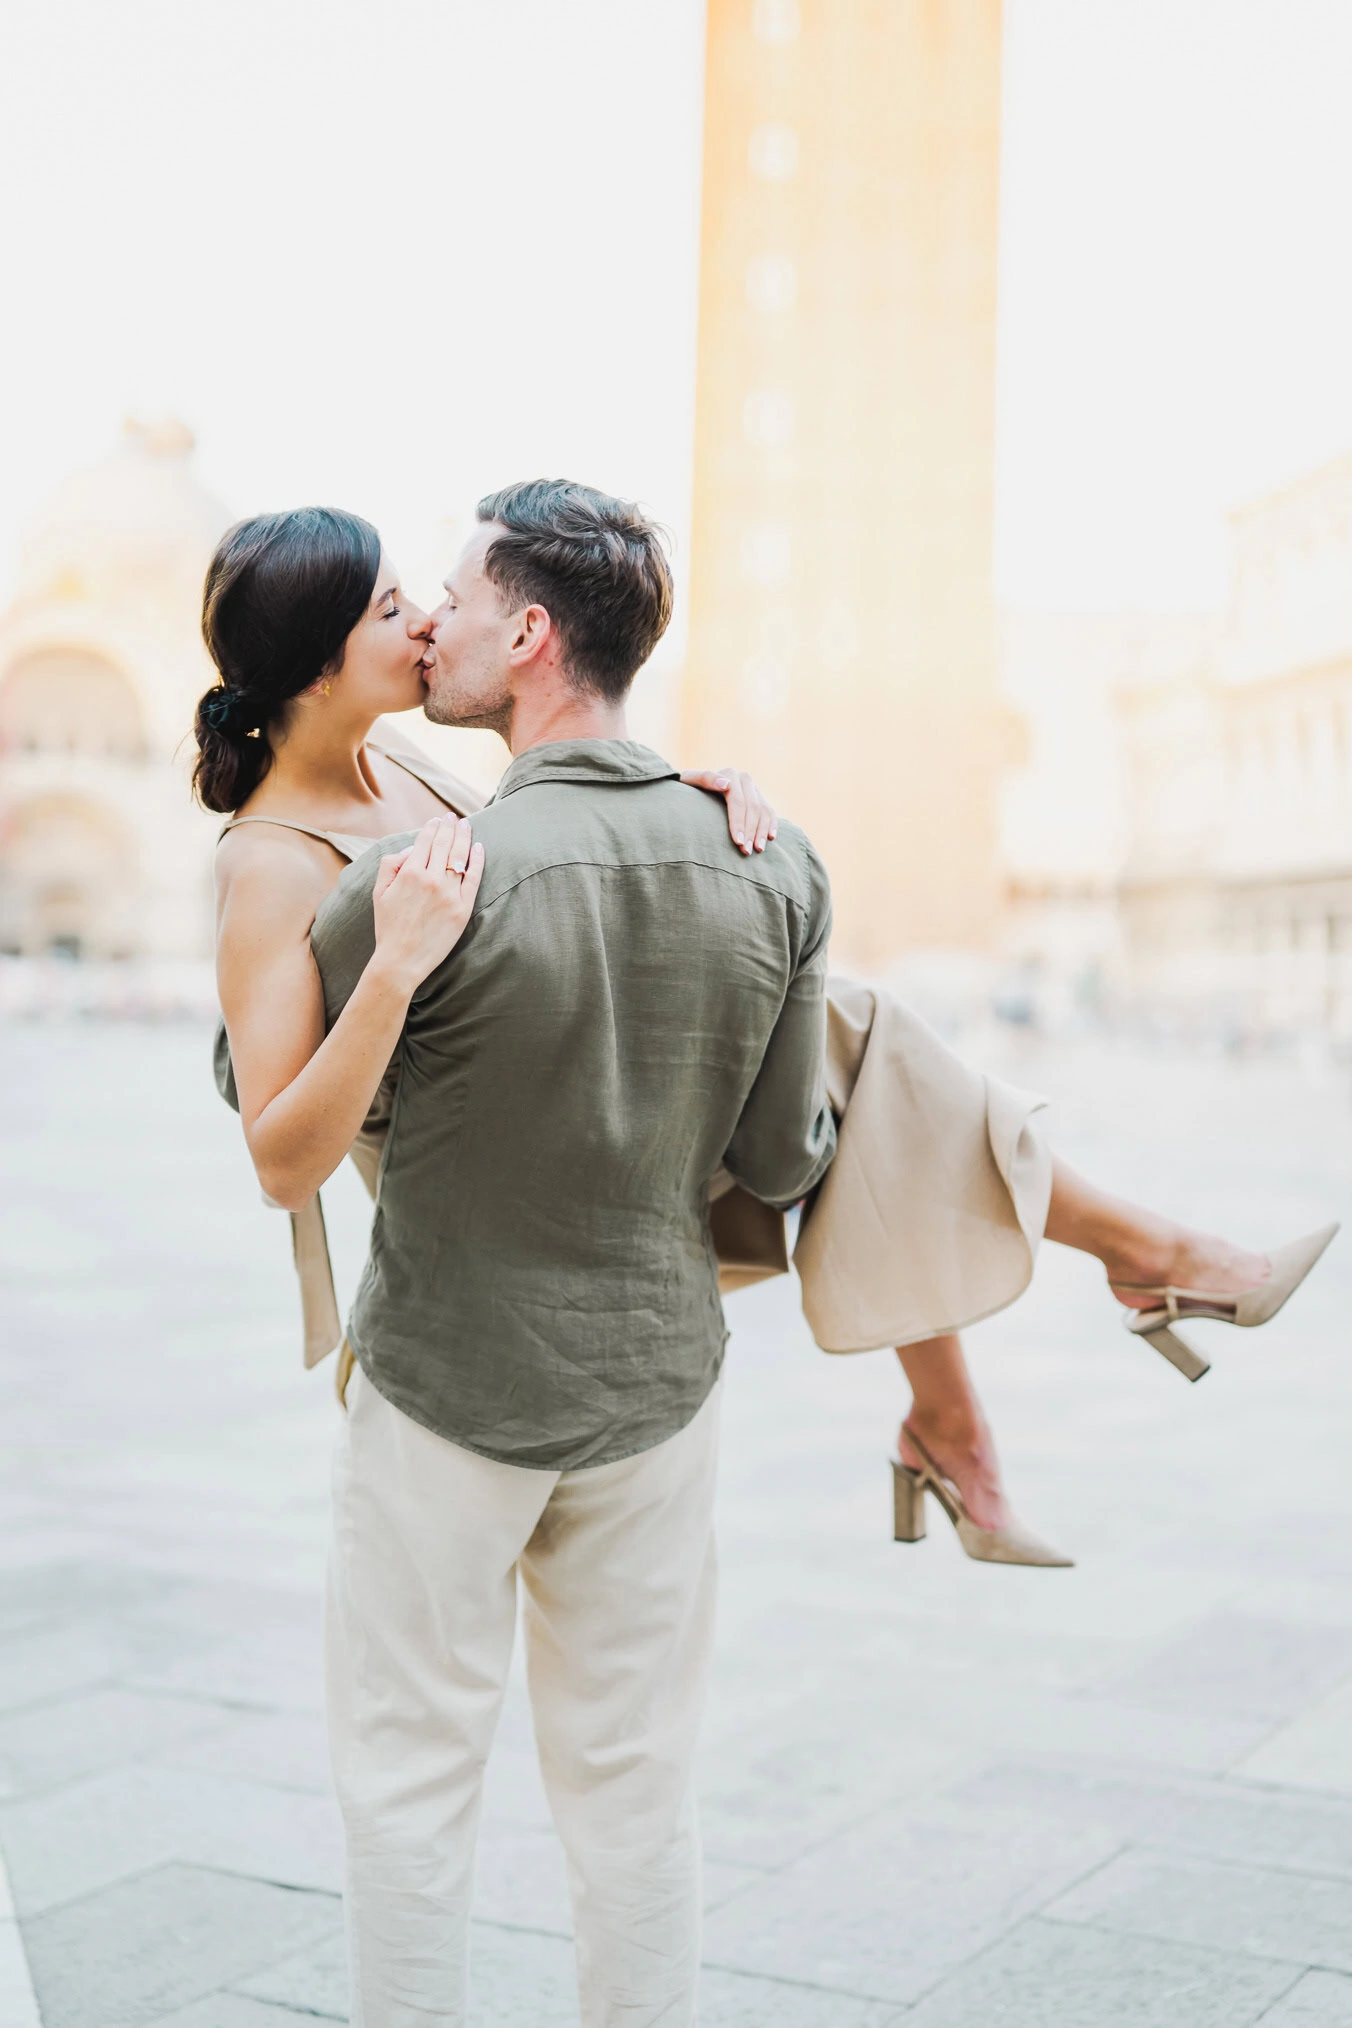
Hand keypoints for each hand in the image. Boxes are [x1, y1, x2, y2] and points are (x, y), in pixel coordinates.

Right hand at [371, 815, 483, 995]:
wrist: (401, 961)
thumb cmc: (388, 927)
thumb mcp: (378, 892)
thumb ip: (390, 865)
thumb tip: (411, 849)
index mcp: (409, 873)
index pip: (425, 841)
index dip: (432, 827)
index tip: (438, 820)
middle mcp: (431, 879)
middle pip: (444, 844)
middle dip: (450, 826)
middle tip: (454, 817)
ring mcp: (449, 893)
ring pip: (460, 856)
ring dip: (464, 836)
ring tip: (466, 825)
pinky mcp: (463, 908)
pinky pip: (474, 878)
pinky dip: (478, 860)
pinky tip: (479, 848)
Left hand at [680, 767, 777, 854]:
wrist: (695, 787)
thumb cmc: (688, 787)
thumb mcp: (690, 780)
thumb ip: (705, 778)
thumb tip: (726, 784)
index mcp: (729, 774)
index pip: (738, 801)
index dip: (739, 822)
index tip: (738, 842)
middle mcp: (744, 779)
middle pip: (753, 808)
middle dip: (751, 831)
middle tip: (746, 851)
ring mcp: (753, 788)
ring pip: (764, 810)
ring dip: (762, 831)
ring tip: (758, 850)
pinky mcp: (759, 797)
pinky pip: (770, 811)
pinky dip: (772, 824)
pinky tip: (770, 838)